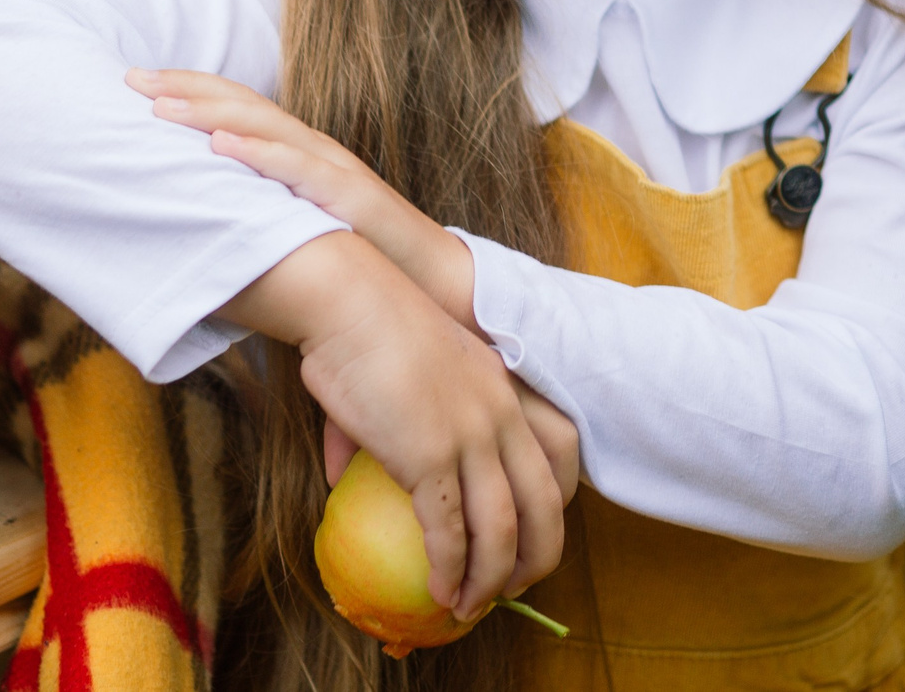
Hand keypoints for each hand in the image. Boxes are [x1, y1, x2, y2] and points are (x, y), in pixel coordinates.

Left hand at [128, 68, 476, 325]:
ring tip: (160, 105)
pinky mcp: (350, 198)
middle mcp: (313, 150)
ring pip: (264, 128)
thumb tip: (200, 220)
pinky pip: (299, 170)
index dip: (189, 90)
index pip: (238, 107)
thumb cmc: (363, 256)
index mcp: (300, 152)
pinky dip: (258, 153)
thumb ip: (259, 214)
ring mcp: (333, 169)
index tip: (136, 82)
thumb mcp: (299, 226)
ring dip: (209, 112)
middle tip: (131, 78)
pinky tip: (220, 145)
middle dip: (185, 88)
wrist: (435, 281)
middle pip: (243, 104)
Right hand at [223, 232, 564, 615]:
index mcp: (503, 387)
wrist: (345, 297)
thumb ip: (387, 424)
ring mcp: (470, 437)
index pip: (560, 452)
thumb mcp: (398, 373)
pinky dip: (450, 571)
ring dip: (491, 580)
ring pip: (503, 530)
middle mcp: (500, 415)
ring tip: (470, 607)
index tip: (530, 534)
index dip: (553, 503)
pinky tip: (440, 593)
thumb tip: (344, 474)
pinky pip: (450, 532)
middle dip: (537, 557)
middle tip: (513, 588)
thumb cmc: (358, 324)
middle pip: (545, 504)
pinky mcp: (431, 458)